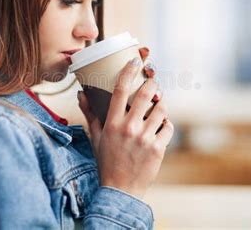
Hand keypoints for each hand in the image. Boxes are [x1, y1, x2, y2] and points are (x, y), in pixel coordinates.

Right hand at [77, 48, 173, 198]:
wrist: (120, 190)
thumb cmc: (107, 161)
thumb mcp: (95, 137)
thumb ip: (90, 114)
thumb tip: (81, 94)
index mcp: (112, 123)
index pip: (120, 89)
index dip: (129, 71)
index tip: (135, 61)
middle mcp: (129, 127)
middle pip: (146, 94)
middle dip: (153, 84)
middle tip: (153, 83)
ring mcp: (144, 138)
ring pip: (161, 109)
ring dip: (161, 104)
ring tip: (158, 106)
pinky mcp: (158, 148)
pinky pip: (168, 126)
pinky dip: (166, 124)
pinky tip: (161, 126)